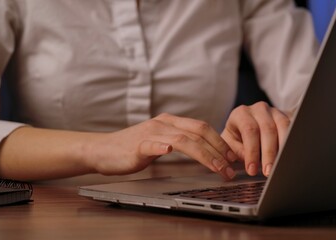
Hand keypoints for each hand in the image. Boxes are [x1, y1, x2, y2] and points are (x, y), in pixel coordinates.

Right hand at [84, 113, 237, 179]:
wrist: (103, 149)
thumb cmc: (132, 148)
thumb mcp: (161, 141)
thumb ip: (180, 142)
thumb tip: (205, 151)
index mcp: (170, 122)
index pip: (202, 128)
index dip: (220, 141)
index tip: (232, 157)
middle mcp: (163, 124)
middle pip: (198, 132)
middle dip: (219, 150)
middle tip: (231, 167)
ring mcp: (151, 133)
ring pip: (183, 140)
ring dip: (204, 155)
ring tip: (217, 168)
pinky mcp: (137, 146)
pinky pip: (152, 144)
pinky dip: (162, 147)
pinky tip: (169, 151)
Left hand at [221, 102, 290, 176]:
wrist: (247, 126)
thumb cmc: (237, 136)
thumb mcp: (230, 143)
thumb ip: (235, 150)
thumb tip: (247, 159)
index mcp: (241, 113)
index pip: (249, 130)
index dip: (252, 151)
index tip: (252, 169)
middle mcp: (259, 109)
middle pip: (268, 129)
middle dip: (269, 154)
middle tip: (268, 172)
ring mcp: (275, 112)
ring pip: (283, 127)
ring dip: (283, 150)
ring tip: (280, 167)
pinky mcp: (287, 117)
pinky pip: (293, 129)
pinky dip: (291, 144)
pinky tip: (289, 157)